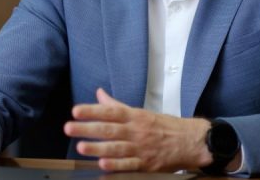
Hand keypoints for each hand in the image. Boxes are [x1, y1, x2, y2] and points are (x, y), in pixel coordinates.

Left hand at [63, 88, 212, 171]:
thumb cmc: (163, 126)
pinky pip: (129, 165)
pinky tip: (103, 164)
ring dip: (98, 148)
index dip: (92, 110)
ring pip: (116, 148)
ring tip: (81, 147)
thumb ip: (117, 106)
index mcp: (134, 116)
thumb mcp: (140, 112)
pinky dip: (116, 165)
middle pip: (109, 129)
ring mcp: (141, 148)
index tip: (76, 111)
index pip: (110, 111)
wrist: (190, 141)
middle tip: (70, 127)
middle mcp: (136, 131)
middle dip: (88, 128)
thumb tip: (99, 94)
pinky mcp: (146, 165)